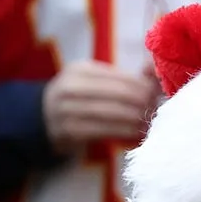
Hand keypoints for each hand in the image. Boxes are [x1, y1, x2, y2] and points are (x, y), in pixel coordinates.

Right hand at [42, 60, 159, 152]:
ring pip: (112, 112)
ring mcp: (69, 109)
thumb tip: (154, 70)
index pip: (119, 76)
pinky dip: (124, 131)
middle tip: (156, 108)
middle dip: (141, 101)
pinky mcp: (71, 130)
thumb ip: (121, 78)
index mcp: (80, 69)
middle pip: (117, 93)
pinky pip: (103, 130)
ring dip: (135, 118)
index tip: (157, 93)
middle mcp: (72, 86)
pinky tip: (136, 132)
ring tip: (149, 121)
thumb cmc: (78, 97)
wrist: (42, 118)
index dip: (142, 85)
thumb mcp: (92, 80)